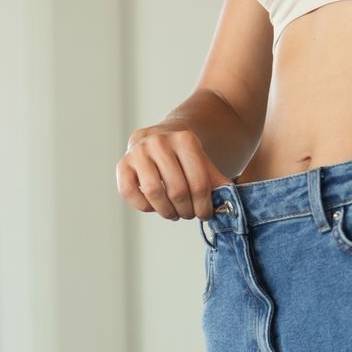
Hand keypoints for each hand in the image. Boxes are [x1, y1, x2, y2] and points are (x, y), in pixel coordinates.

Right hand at [115, 124, 230, 220]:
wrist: (159, 137)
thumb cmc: (184, 157)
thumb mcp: (203, 163)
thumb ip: (216, 182)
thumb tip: (229, 206)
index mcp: (185, 139)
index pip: (199, 184)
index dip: (204, 206)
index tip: (205, 214)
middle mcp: (159, 142)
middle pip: (177, 190)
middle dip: (186, 210)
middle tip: (189, 215)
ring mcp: (139, 151)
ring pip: (154, 192)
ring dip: (167, 211)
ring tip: (174, 214)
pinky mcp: (122, 164)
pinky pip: (130, 193)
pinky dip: (144, 206)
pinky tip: (155, 206)